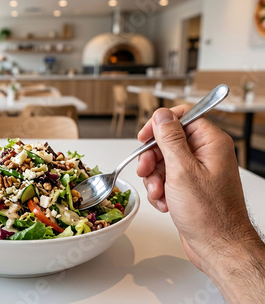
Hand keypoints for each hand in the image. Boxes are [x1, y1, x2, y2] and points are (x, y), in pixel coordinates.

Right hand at [137, 106, 264, 301]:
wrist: (217, 247)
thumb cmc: (209, 214)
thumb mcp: (182, 170)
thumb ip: (170, 139)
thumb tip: (161, 116)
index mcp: (211, 143)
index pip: (183, 117)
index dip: (160, 125)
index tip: (144, 136)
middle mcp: (206, 154)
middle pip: (168, 141)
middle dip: (153, 158)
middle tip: (146, 171)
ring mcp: (198, 172)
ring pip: (164, 162)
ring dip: (154, 178)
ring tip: (159, 194)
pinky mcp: (190, 187)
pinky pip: (166, 179)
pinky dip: (160, 191)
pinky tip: (165, 203)